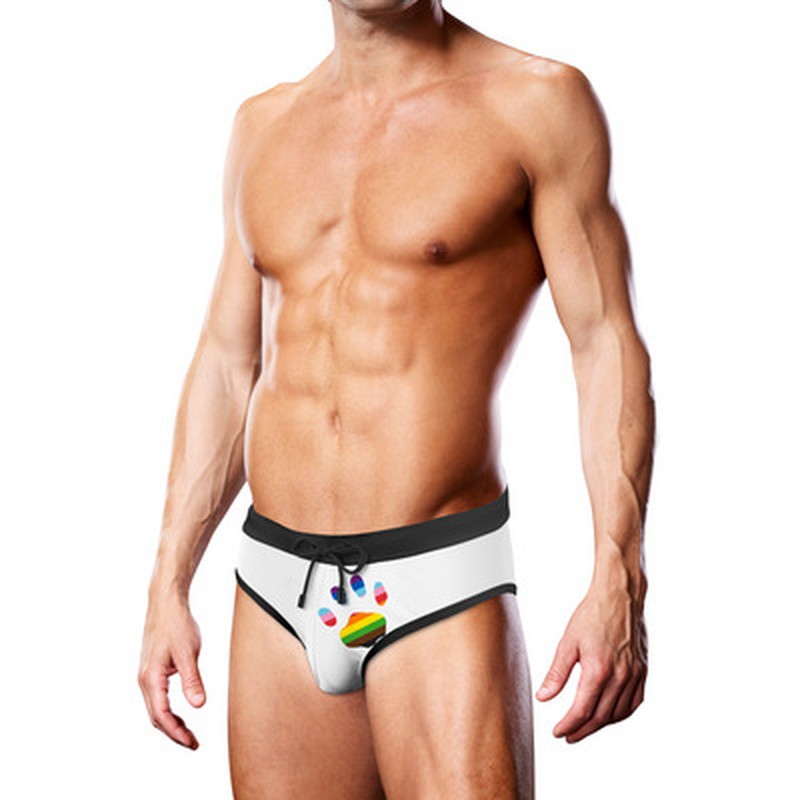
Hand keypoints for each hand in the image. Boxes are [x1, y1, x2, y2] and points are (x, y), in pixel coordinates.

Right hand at [138, 590, 205, 748]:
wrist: (166, 603)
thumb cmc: (177, 624)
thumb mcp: (189, 652)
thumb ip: (192, 680)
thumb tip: (198, 705)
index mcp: (151, 678)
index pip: (162, 716)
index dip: (177, 733)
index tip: (192, 742)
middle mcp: (144, 679)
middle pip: (156, 717)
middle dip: (174, 733)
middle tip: (193, 743)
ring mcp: (146, 675)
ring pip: (155, 709)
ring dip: (170, 724)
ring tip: (189, 733)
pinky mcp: (151, 670)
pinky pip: (156, 698)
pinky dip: (167, 711)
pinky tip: (181, 713)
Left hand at [535, 580, 647, 742]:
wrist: (619, 596)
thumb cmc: (592, 614)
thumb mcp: (568, 642)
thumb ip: (556, 673)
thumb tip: (543, 697)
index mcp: (598, 669)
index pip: (582, 710)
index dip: (569, 725)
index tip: (558, 732)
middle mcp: (620, 676)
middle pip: (601, 717)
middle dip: (582, 730)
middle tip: (568, 735)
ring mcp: (635, 675)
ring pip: (618, 713)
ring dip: (600, 725)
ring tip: (584, 726)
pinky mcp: (643, 670)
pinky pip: (634, 702)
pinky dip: (620, 714)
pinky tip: (609, 714)